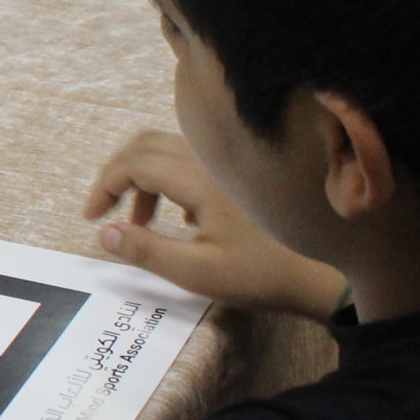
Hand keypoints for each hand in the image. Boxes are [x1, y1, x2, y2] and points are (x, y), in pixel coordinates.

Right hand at [82, 131, 346, 320]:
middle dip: (116, 175)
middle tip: (104, 211)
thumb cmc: (264, 273)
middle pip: (145, 146)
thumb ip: (147, 251)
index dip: (104, 186)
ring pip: (167, 151)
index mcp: (197, 179)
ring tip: (138, 223)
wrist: (328, 273)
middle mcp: (209, 162)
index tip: (91, 218)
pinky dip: (167, 182)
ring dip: (141, 180)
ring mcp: (226, 167)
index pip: (132, 163)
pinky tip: (180, 220)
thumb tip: (104, 233)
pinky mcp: (240, 177)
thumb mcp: (199, 272)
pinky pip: (189, 161)